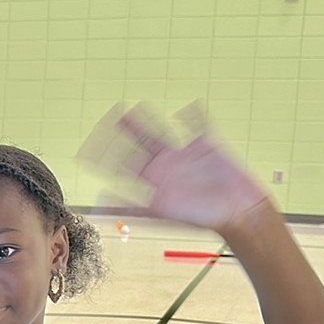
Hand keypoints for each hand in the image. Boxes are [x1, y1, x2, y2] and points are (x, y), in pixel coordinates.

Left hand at [78, 102, 270, 237]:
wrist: (236, 213)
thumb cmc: (201, 217)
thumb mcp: (161, 211)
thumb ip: (132, 204)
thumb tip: (102, 201)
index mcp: (152, 180)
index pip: (122, 165)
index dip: (105, 155)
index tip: (87, 146)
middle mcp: (165, 166)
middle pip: (138, 144)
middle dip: (124, 132)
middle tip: (110, 116)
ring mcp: (184, 155)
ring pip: (161, 132)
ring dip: (147, 120)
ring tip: (135, 107)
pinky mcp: (207, 145)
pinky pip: (199, 125)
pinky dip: (195, 115)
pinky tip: (190, 106)